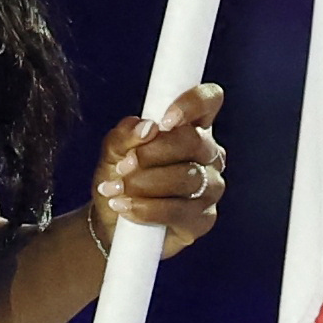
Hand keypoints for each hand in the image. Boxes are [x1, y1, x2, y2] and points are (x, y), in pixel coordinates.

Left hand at [92, 83, 228, 256]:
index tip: (163, 121)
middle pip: (194, 141)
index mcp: (193, 127)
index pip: (208, 101)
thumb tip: (146, 127)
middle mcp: (209, 155)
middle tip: (124, 165)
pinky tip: (126, 207)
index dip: (191, 104)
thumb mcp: (113, 151)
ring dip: (143, 184)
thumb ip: (125, 134)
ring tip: (116, 189)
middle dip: (152, 153)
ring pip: (187, 178)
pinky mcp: (203, 219)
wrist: (111, 221)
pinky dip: (146, 209)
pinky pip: (179, 211)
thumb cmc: (120, 178)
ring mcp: (210, 188)